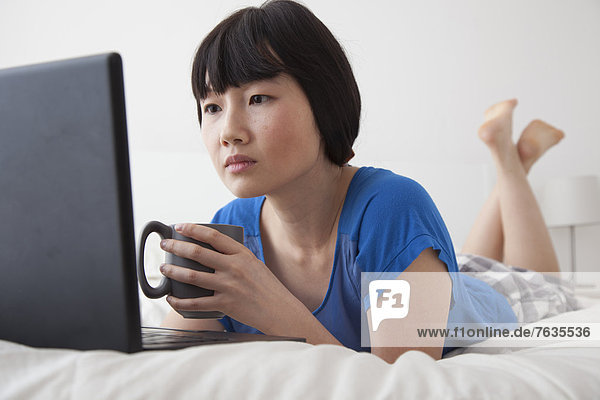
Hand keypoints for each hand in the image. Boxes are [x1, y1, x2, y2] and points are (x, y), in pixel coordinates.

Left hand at [158, 223, 300, 332]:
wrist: (280, 310)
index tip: (180, 227)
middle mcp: (234, 267)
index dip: (194, 229)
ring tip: (164, 268)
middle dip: (176, 247)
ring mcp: (228, 286)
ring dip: (174, 271)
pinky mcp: (225, 304)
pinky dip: (180, 301)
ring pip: (192, 276)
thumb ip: (235, 258)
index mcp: (242, 254)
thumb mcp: (254, 264)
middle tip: (165, 244)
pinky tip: (172, 298)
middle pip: (198, 253)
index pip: (213, 236)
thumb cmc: (267, 287)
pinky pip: (196, 303)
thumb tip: (212, 251)